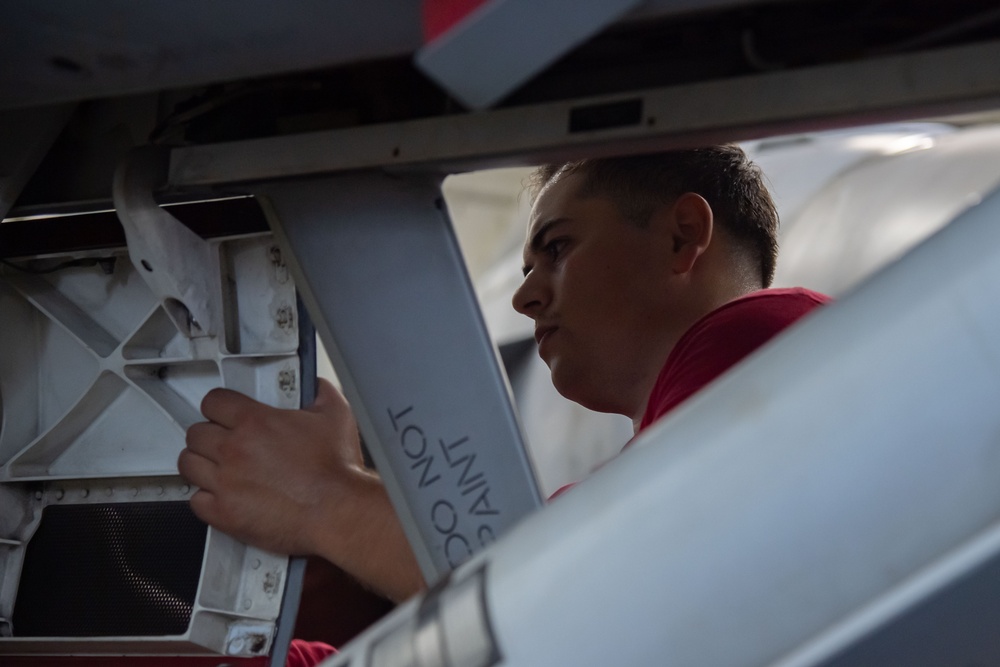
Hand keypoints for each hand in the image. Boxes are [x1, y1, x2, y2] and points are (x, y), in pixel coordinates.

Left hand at [178, 379, 422, 599]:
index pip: (213, 401)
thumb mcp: (336, 415)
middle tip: (224, 442)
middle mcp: (234, 449)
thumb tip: (315, 385)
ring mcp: (226, 482)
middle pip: (196, 433)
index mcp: (255, 421)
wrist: (338, 511)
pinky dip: (206, 498)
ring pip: (188, 464)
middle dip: (209, 435)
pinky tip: (223, 495)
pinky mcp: (225, 513)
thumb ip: (320, 392)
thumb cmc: (337, 470)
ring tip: (218, 467)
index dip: (219, 406)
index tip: (225, 413)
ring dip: (201, 463)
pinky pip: (196, 500)